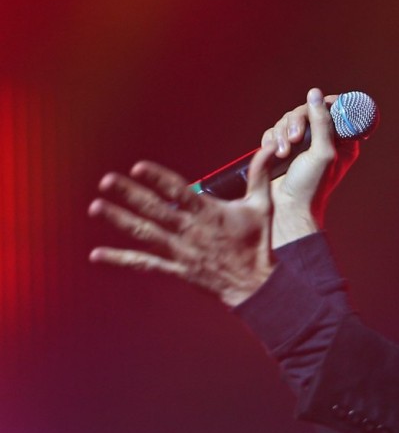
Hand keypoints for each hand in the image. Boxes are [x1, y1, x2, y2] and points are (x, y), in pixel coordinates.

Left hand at [88, 141, 278, 306]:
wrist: (255, 284)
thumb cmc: (257, 243)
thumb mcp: (262, 206)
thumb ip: (259, 175)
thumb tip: (269, 148)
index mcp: (209, 214)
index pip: (179, 192)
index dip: (159, 179)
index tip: (138, 168)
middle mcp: (191, 231)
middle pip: (155, 210)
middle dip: (129, 195)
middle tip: (106, 181)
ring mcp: (181, 252)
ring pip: (145, 234)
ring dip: (120, 220)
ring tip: (96, 207)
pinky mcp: (176, 270)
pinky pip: (145, 264)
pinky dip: (121, 259)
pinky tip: (98, 254)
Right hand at [262, 88, 358, 247]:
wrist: (286, 209)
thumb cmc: (311, 186)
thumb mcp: (323, 152)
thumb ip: (321, 122)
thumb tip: (315, 94)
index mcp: (342, 141)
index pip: (336, 110)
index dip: (326, 104)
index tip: (316, 107)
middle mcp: (323, 140)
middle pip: (308, 110)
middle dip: (297, 121)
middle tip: (294, 138)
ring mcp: (302, 144)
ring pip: (288, 119)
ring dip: (282, 133)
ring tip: (283, 153)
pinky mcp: (283, 148)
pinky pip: (275, 130)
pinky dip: (272, 139)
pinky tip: (275, 153)